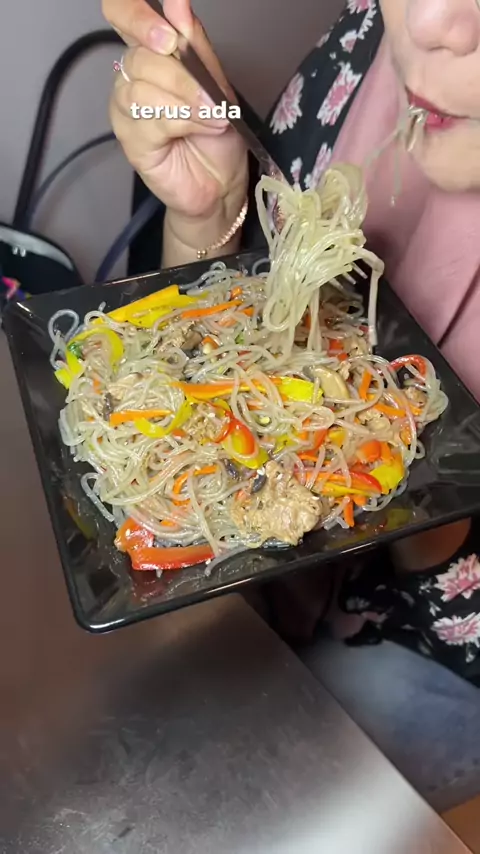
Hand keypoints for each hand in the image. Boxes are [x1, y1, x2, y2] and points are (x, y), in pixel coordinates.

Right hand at [104, 0, 247, 226]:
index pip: (121, 14)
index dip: (136, 15)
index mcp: (149, 51)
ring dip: (187, 101)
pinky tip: (203, 127)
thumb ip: (195, 43)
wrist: (222, 181)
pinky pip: (150, 119)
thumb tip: (177, 3)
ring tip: (215, 118)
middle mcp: (131, 75)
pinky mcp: (130, 140)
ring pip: (144, 89)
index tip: (168, 34)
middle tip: (213, 97)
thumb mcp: (216, 81)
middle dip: (182, 75)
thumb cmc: (217, 132)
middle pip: (140, 56)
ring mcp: (126, 108)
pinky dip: (183, 121)